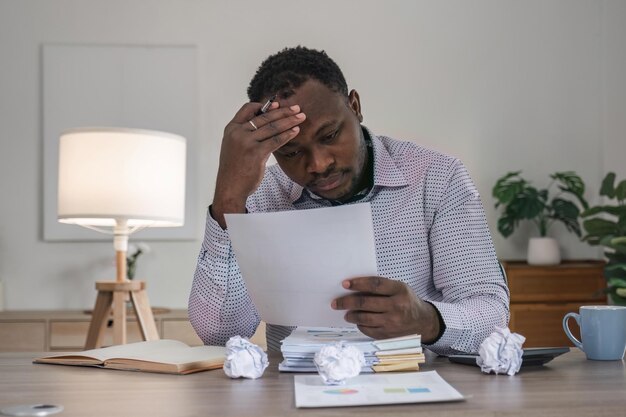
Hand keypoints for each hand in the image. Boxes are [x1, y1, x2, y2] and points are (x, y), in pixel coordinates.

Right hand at [212, 101, 305, 227]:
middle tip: (296, 108)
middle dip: (283, 111)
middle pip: (264, 117)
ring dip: (289, 121)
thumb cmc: (234, 169)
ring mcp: (246, 142)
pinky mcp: (256, 153)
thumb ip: (246, 135)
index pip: (247, 109)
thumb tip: (267, 126)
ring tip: (301, 117)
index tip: (277, 104)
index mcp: (231, 128)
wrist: (230, 188)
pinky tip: (295, 131)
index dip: (263, 106)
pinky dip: (287, 135)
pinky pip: (276, 140)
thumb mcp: (234, 147)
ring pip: (272, 127)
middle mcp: (238, 132)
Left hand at [331, 276, 440, 342]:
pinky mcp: (388, 335)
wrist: (423, 322)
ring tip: (346, 313)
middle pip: (365, 303)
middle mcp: (396, 306)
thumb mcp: (400, 288)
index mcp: (399, 290)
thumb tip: (355, 287)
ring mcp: (392, 322)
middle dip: (347, 302)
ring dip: (351, 315)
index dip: (358, 284)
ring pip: (364, 318)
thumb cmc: (407, 301)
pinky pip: (368, 330)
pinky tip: (358, 321)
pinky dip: (360, 325)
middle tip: (336, 302)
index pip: (375, 285)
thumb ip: (382, 287)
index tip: (345, 284)